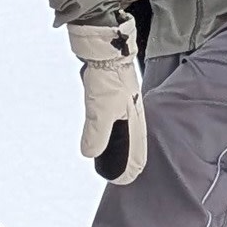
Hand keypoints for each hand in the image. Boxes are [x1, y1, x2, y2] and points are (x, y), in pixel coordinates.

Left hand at [69, 16, 147, 182]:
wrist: (105, 46)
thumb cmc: (108, 75)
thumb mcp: (100, 108)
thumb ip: (96, 133)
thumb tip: (90, 153)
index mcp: (134, 118)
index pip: (137, 149)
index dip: (130, 166)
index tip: (124, 180)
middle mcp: (132, 111)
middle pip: (132, 140)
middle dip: (128, 158)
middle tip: (121, 175)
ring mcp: (123, 101)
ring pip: (124, 128)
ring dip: (120, 143)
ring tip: (113, 156)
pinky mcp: (113, 93)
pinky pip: (114, 117)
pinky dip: (111, 128)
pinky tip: (105, 128)